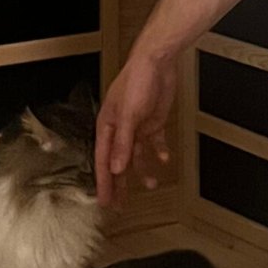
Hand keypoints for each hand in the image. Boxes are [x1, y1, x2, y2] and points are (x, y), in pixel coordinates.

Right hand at [96, 50, 176, 207]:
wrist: (157, 62)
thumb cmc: (136, 81)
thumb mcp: (128, 114)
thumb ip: (122, 143)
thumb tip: (116, 168)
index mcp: (107, 127)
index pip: (103, 162)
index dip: (104, 183)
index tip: (105, 202)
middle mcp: (120, 130)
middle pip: (118, 163)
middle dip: (120, 184)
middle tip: (120, 205)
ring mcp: (136, 127)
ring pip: (137, 156)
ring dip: (143, 170)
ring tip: (151, 184)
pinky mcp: (152, 122)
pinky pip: (154, 143)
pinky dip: (159, 151)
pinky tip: (164, 158)